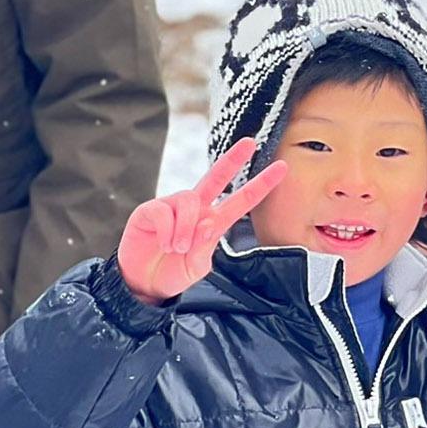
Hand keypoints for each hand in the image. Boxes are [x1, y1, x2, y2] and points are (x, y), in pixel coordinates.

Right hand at [118, 138, 287, 306]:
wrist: (143, 285)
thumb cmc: (173, 272)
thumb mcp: (198, 265)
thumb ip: (205, 246)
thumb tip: (207, 224)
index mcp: (213, 220)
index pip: (241, 200)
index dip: (261, 184)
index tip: (283, 167)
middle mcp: (195, 208)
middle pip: (216, 177)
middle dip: (233, 159)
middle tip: (250, 142)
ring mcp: (172, 207)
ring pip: (190, 200)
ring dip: (187, 227)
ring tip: (178, 248)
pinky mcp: (149, 211)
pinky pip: (164, 211)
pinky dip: (168, 231)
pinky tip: (164, 244)